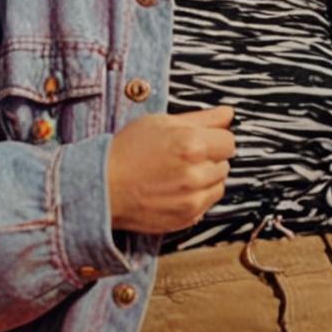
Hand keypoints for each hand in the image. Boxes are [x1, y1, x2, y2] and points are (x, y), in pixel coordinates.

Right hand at [108, 105, 234, 234]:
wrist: (102, 186)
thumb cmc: (127, 150)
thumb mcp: (161, 123)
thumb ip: (202, 118)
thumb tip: (229, 113)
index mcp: (192, 145)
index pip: (229, 141)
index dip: (214, 138)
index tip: (199, 139)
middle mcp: (196, 174)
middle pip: (225, 163)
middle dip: (209, 157)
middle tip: (181, 156)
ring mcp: (192, 200)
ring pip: (219, 185)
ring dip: (206, 178)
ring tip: (178, 173)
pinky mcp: (187, 218)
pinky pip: (206, 204)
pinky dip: (196, 196)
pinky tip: (174, 189)